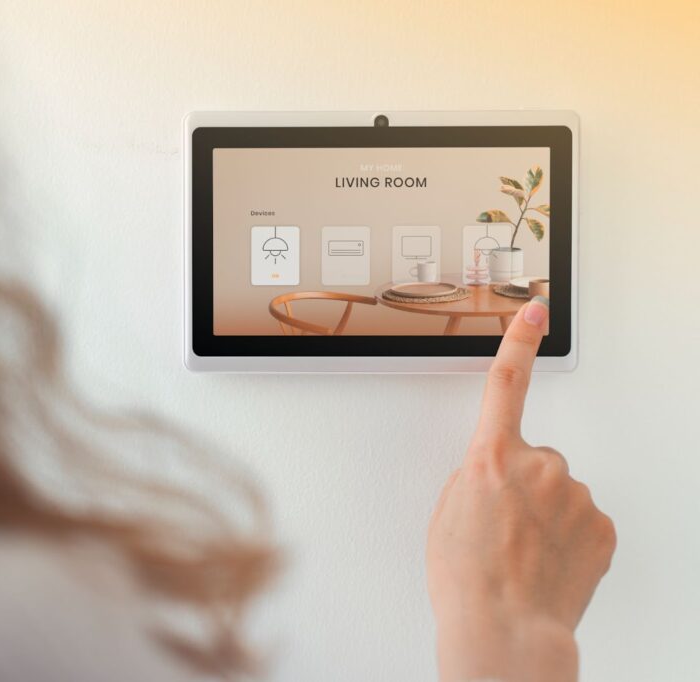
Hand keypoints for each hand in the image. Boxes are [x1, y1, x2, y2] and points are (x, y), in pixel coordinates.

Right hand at [426, 297, 615, 681]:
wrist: (505, 628)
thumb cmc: (466, 578)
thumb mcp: (446, 512)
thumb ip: (474, 475)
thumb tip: (498, 474)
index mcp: (491, 457)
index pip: (506, 382)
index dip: (519, 340)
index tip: (535, 310)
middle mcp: (540, 466)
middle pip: (535, 458)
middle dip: (522, 484)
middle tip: (502, 526)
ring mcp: (576, 496)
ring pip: (560, 492)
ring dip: (544, 514)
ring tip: (522, 552)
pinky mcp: (602, 525)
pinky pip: (582, 519)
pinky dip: (568, 536)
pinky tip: (547, 561)